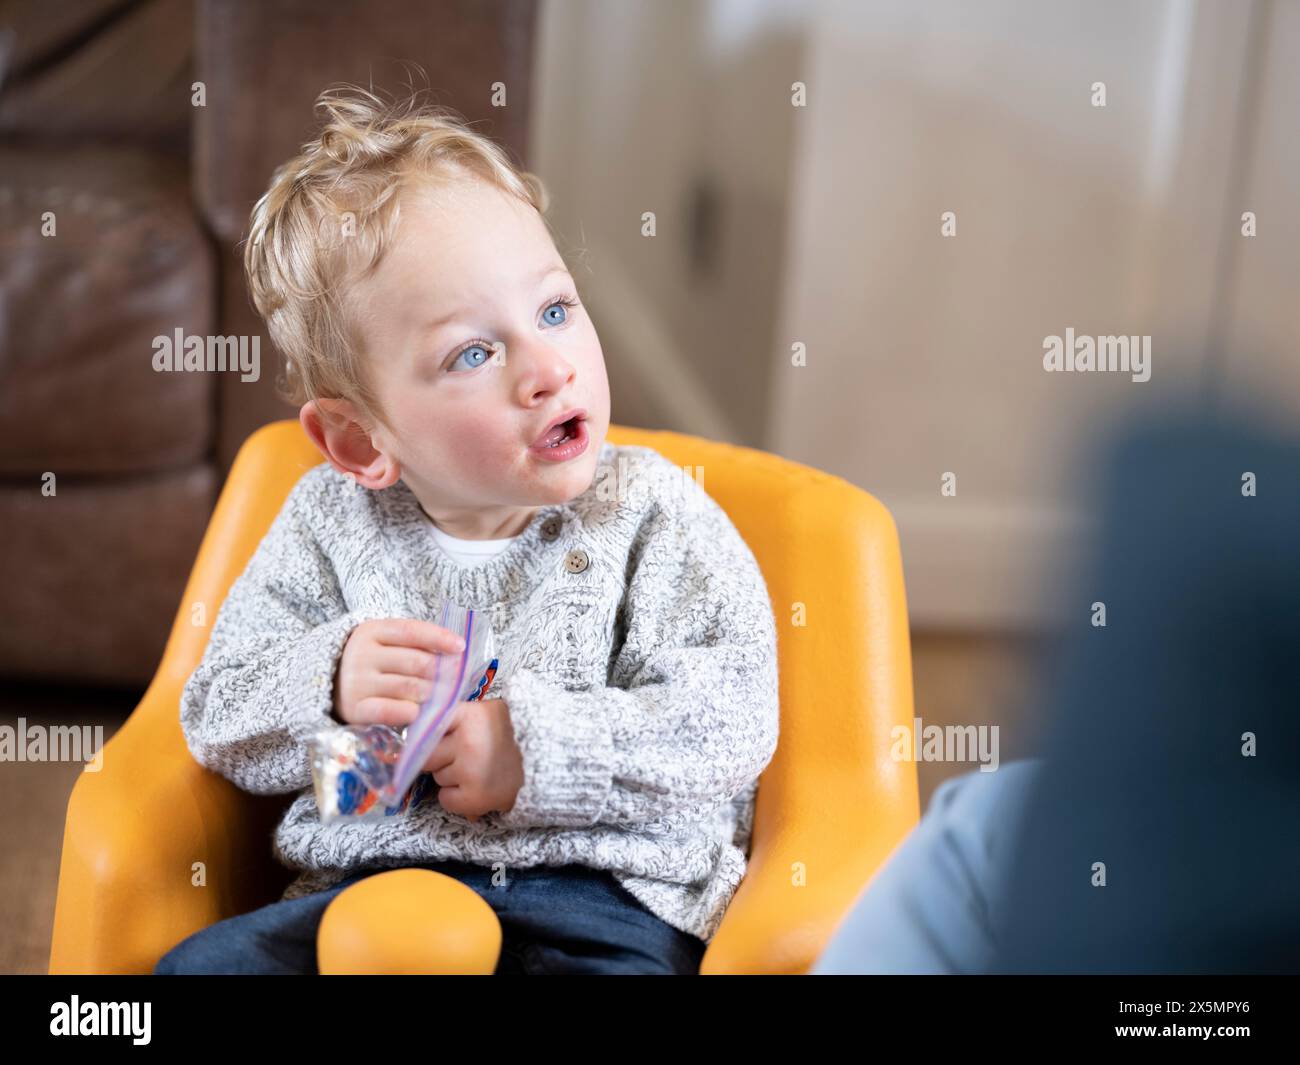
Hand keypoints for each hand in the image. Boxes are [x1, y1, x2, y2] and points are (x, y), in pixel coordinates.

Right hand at [333, 618, 466, 726]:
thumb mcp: (385, 643)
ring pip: (408, 687)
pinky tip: (417, 712)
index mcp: (372, 631)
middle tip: (457, 680)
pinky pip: (388, 710)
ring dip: (431, 693)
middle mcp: (362, 654)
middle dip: (443, 672)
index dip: (439, 638)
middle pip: (416, 662)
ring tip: (440, 697)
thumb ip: (415, 644)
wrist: (328, 684)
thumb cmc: (371, 662)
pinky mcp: (355, 708)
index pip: (412, 631)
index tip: (461, 647)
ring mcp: (357, 682)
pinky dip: (408, 712)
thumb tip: (456, 652)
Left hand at [421, 698, 523, 822]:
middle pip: (426, 754)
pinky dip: (457, 798)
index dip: (425, 733)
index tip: (428, 739)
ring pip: (437, 777)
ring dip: (451, 777)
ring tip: (478, 770)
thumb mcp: (487, 713)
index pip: (426, 725)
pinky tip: (476, 787)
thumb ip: (455, 718)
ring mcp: (470, 771)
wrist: (551, 761)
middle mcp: (466, 742)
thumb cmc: (514, 734)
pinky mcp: (474, 798)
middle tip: (460, 756)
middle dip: (438, 758)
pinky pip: (445, 799)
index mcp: (469, 715)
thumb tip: (412, 731)